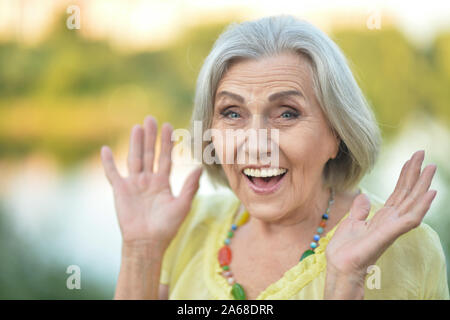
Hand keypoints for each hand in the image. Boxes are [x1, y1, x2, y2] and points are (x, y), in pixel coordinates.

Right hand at [100, 115, 202, 251]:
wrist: (147, 242)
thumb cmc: (166, 227)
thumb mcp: (182, 205)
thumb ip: (190, 186)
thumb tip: (200, 168)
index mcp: (162, 183)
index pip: (165, 158)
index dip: (167, 143)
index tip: (169, 126)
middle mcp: (148, 181)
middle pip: (149, 154)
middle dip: (150, 137)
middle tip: (151, 119)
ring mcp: (133, 184)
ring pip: (134, 158)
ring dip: (135, 143)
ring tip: (137, 127)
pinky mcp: (120, 191)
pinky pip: (112, 174)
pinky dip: (108, 162)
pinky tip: (105, 149)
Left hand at [325, 150, 436, 282]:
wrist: (340, 265)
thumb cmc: (345, 249)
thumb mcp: (351, 222)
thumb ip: (360, 210)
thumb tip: (364, 197)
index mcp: (382, 217)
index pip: (398, 193)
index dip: (405, 176)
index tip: (411, 159)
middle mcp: (391, 221)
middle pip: (407, 193)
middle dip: (415, 174)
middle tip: (422, 153)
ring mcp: (393, 227)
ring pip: (412, 202)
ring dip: (422, 185)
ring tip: (431, 167)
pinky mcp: (390, 233)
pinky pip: (410, 219)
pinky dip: (421, 206)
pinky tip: (431, 193)